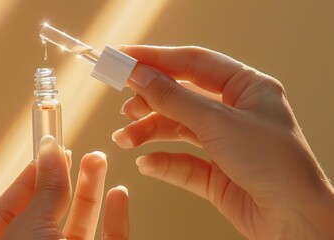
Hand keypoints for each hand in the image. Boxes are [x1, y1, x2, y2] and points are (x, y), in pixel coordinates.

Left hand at [0, 136, 128, 239]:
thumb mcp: (33, 228)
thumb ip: (45, 191)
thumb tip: (51, 150)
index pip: (2, 213)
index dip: (23, 181)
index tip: (43, 154)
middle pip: (45, 216)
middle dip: (62, 180)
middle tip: (73, 151)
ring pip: (78, 228)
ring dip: (91, 191)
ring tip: (98, 159)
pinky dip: (117, 221)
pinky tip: (119, 194)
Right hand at [112, 46, 333, 238]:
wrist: (294, 220)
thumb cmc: (275, 164)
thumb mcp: (218, 123)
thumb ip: (173, 98)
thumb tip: (139, 75)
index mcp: (247, 87)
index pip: (193, 63)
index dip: (156, 59)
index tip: (124, 59)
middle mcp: (235, 112)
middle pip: (181, 96)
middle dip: (150, 101)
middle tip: (124, 105)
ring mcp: (225, 142)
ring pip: (177, 128)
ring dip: (148, 132)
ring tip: (125, 138)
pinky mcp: (216, 172)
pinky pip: (181, 161)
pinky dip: (162, 161)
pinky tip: (147, 163)